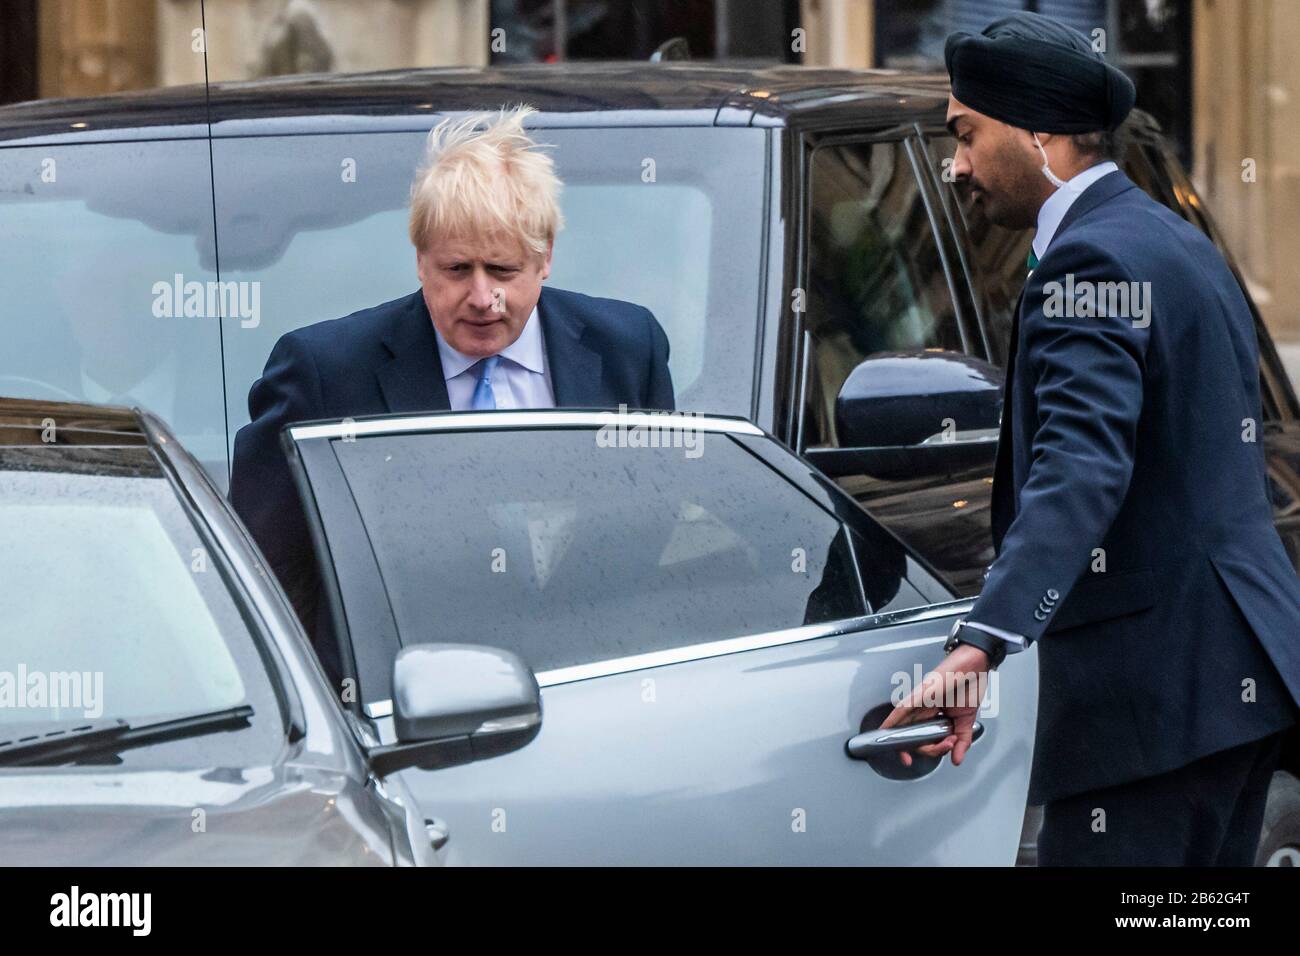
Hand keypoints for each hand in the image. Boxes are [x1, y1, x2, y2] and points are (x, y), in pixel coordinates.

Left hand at [879, 643, 991, 766]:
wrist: (975, 665)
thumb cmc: (968, 686)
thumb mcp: (966, 720)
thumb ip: (962, 741)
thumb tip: (956, 759)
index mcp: (933, 716)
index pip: (922, 738)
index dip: (921, 752)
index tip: (920, 762)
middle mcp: (923, 709)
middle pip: (914, 736)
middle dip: (925, 750)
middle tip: (947, 745)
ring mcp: (920, 701)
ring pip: (906, 726)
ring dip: (909, 742)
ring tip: (916, 752)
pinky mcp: (921, 693)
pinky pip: (903, 707)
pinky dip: (894, 719)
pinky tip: (887, 729)